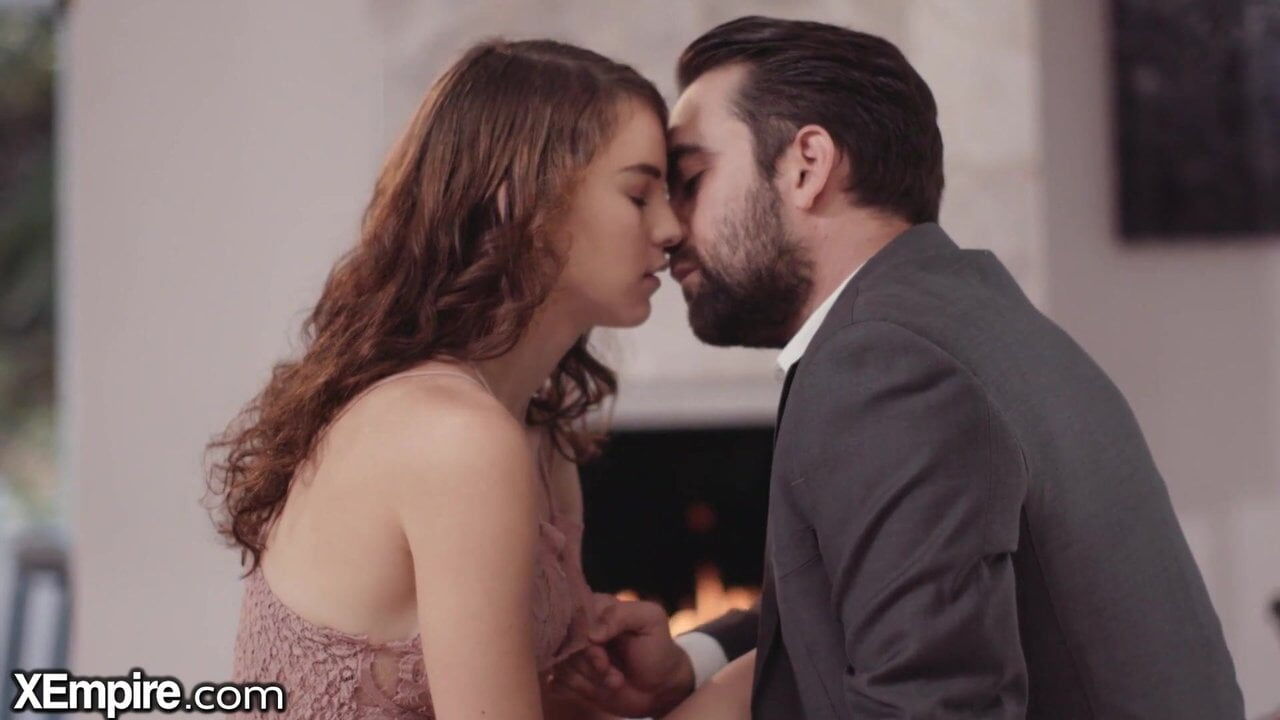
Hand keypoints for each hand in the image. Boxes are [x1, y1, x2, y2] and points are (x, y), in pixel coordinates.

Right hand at [551, 593, 694, 717]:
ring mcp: (574, 652)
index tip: (602, 654)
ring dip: (590, 679)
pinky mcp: (571, 675)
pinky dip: (581, 689)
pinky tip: (602, 689)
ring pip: (562, 664)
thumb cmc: (657, 648)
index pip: (572, 615)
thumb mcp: (650, 620)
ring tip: (616, 680)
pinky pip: (559, 682)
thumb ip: (622, 615)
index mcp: (596, 606)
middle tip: (613, 673)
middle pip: (564, 643)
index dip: (584, 639)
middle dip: (590, 664)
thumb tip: (591, 634)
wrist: (659, 686)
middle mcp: (580, 627)